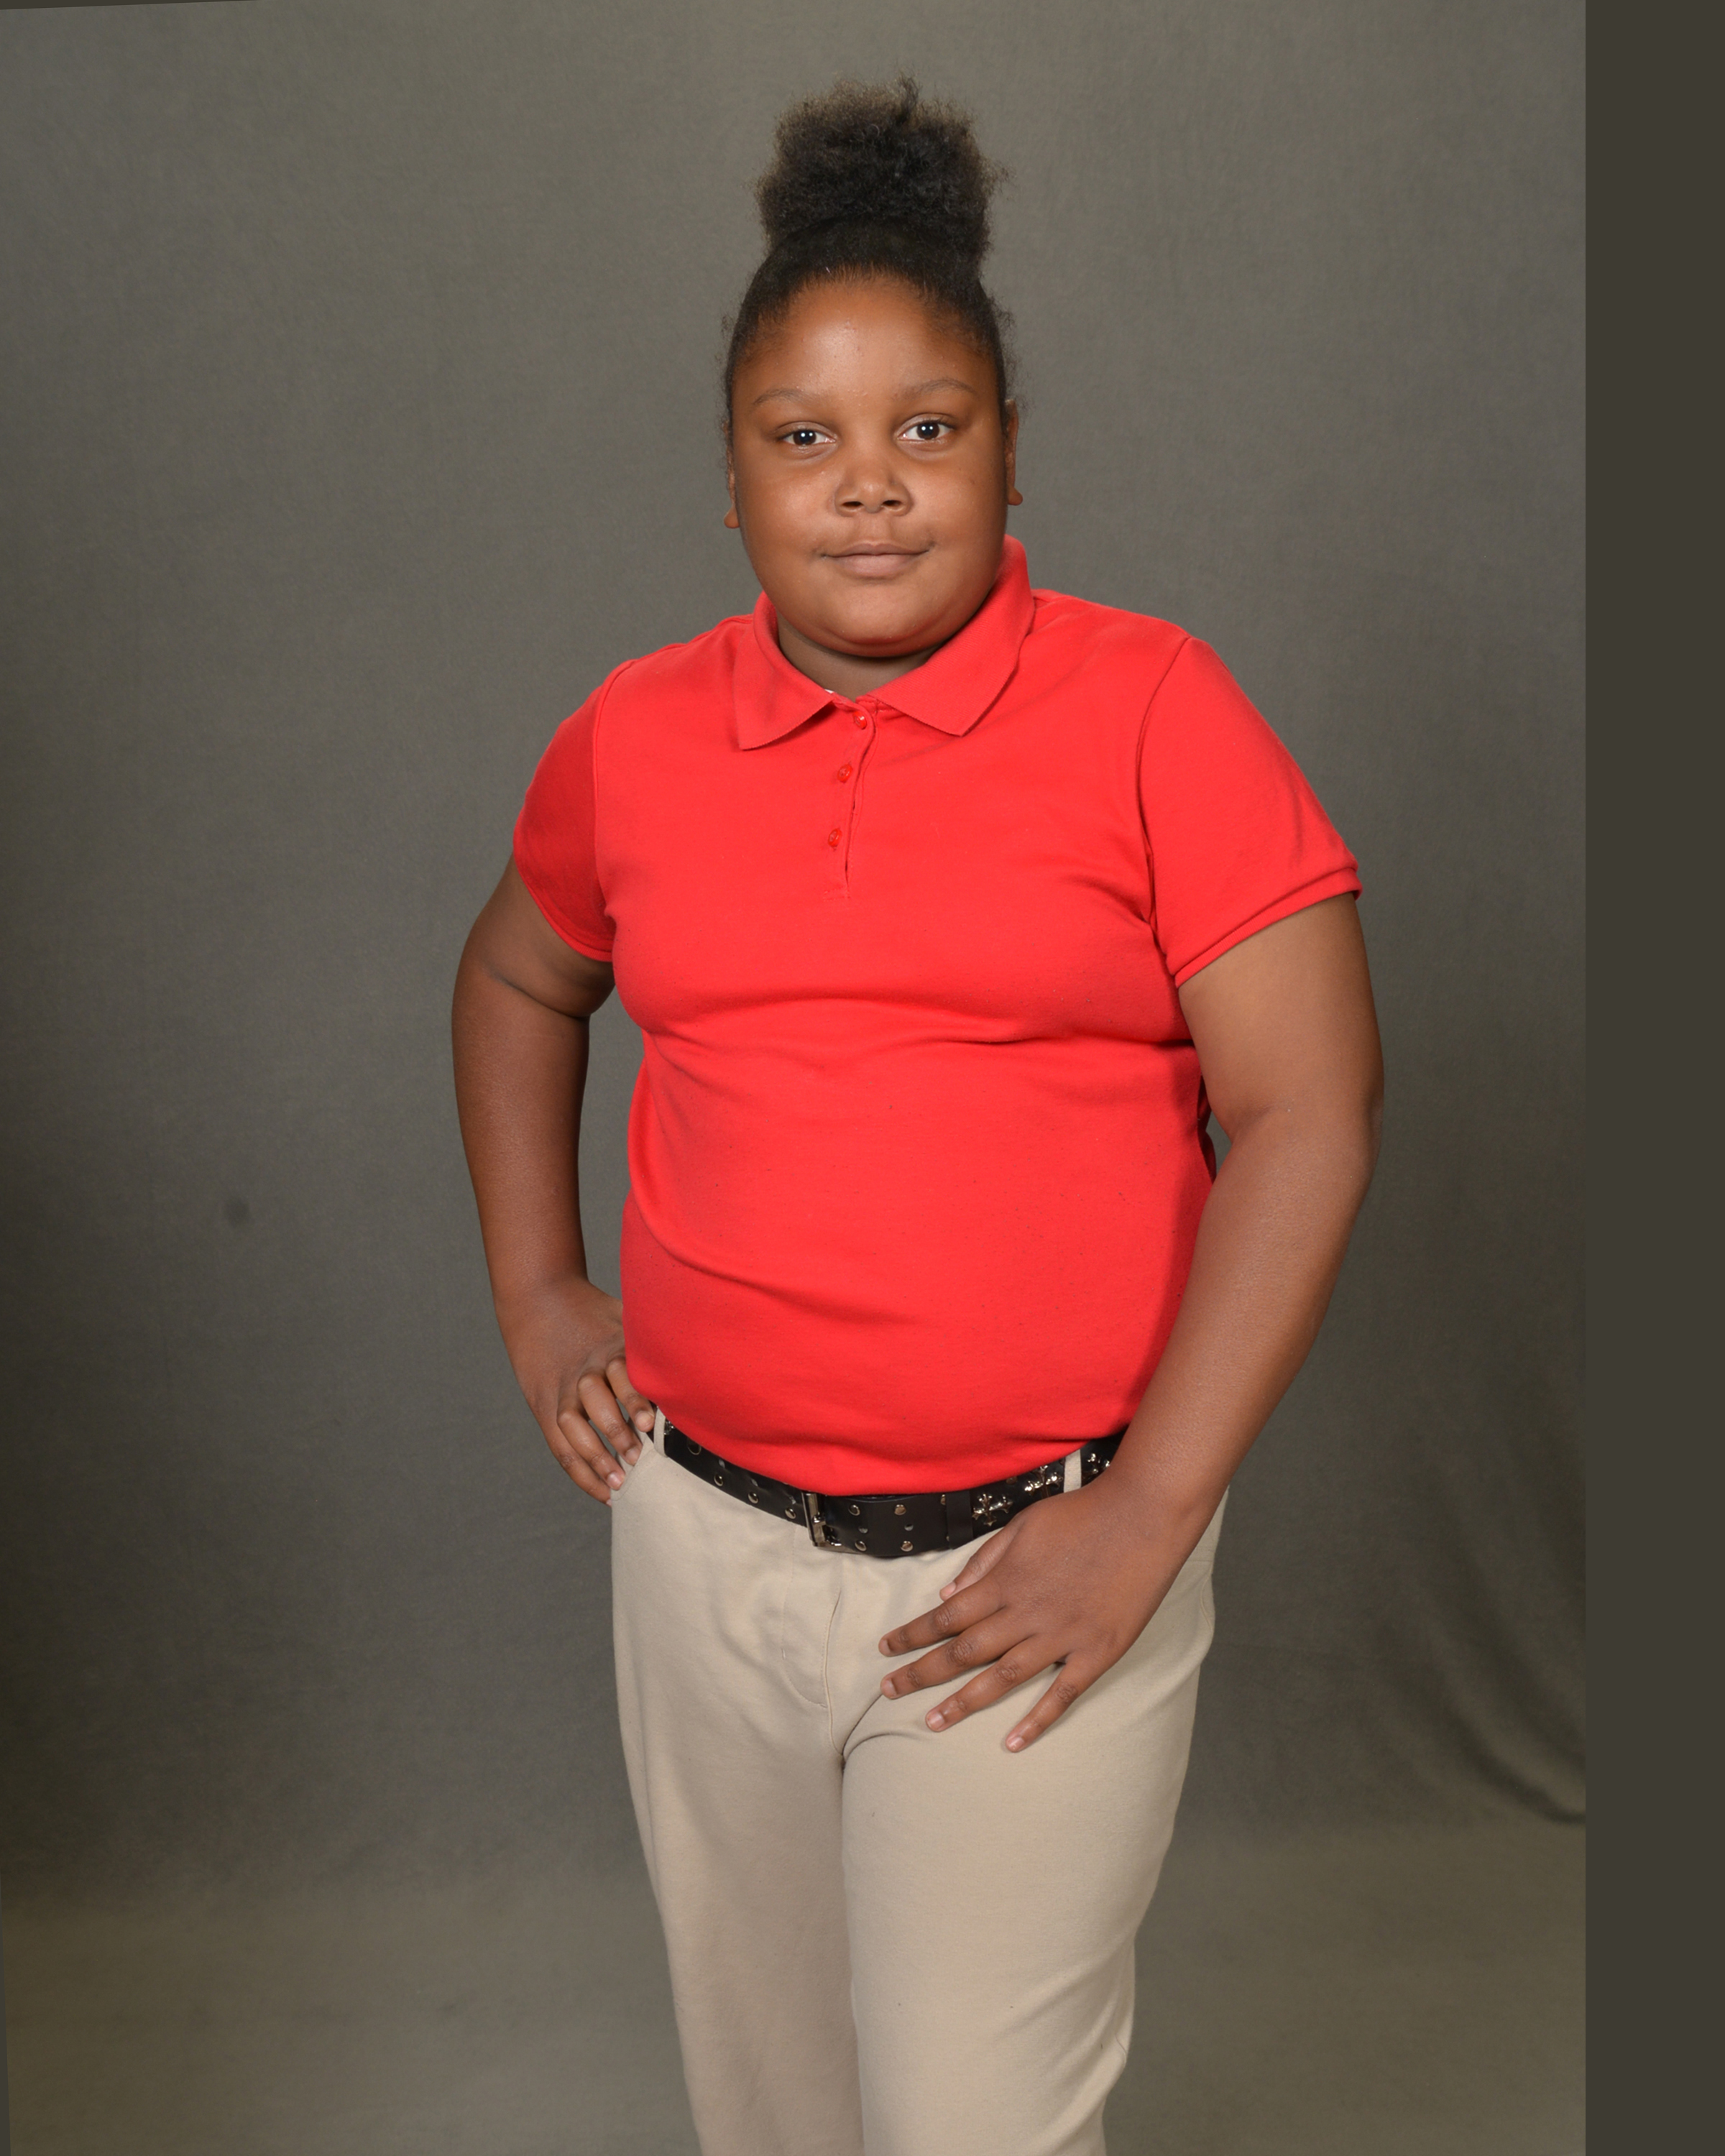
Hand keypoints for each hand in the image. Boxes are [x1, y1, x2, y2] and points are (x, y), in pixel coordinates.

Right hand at [498, 1277, 654, 1502]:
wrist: (540, 1299)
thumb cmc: (594, 1313)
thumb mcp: (625, 1313)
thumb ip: (655, 1335)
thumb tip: (707, 1351)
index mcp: (608, 1347)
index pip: (621, 1374)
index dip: (635, 1399)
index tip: (652, 1423)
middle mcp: (584, 1370)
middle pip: (594, 1400)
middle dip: (616, 1430)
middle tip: (638, 1457)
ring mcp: (562, 1390)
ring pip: (571, 1425)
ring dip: (595, 1456)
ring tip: (620, 1482)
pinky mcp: (544, 1405)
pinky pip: (558, 1443)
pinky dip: (579, 1471)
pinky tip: (603, 1490)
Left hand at [877, 1473, 1203, 1749]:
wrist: (1143, 1516)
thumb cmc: (1081, 1515)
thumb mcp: (1023, 1524)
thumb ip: (985, 1560)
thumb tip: (949, 1592)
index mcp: (1006, 1581)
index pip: (946, 1616)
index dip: (912, 1634)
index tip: (885, 1649)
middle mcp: (1026, 1613)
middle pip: (963, 1651)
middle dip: (921, 1672)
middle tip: (888, 1692)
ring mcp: (1062, 1636)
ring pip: (1002, 1678)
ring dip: (963, 1702)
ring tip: (931, 1722)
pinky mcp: (1097, 1652)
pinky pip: (1062, 1694)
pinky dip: (1037, 1720)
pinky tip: (1013, 1743)